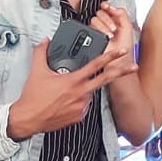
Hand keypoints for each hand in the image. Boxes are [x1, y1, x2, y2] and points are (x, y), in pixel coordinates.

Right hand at [7, 39, 130, 139]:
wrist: (28, 119)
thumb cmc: (33, 98)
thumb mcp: (36, 72)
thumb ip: (41, 53)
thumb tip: (44, 41)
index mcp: (73, 80)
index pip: (95, 65)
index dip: (110, 56)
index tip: (121, 51)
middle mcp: (81, 93)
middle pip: (106, 79)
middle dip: (121, 71)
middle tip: (133, 66)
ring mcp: (82, 106)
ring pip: (91, 92)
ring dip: (85, 89)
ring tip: (65, 93)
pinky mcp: (80, 116)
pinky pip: (85, 105)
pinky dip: (79, 101)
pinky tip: (65, 102)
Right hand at [90, 2, 138, 78]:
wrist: (118, 62)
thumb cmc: (125, 49)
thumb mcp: (128, 28)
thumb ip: (122, 14)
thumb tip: (113, 7)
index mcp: (115, 21)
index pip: (107, 8)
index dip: (106, 6)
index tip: (107, 6)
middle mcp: (106, 24)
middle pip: (100, 13)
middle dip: (107, 20)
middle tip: (113, 29)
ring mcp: (98, 30)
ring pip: (94, 19)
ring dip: (104, 26)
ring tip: (110, 36)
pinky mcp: (91, 36)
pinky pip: (90, 27)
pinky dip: (99, 30)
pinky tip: (106, 36)